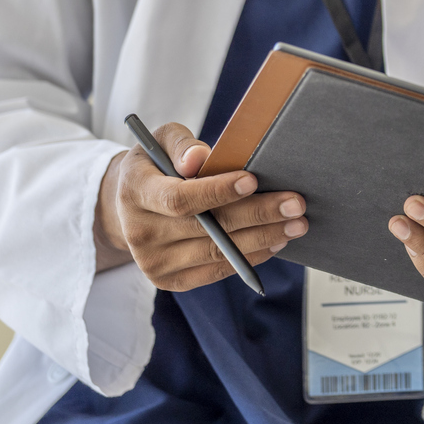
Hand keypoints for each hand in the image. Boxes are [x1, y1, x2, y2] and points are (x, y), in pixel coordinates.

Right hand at [94, 122, 307, 290]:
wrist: (128, 206)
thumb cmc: (156, 165)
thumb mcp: (161, 141)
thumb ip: (181, 144)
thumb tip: (198, 158)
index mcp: (135, 191)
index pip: (179, 198)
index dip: (217, 191)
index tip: (253, 180)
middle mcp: (140, 232)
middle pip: (206, 228)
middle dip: (256, 214)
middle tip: (295, 204)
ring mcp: (153, 262)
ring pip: (216, 253)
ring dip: (262, 238)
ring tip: (296, 224)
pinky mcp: (169, 281)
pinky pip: (215, 271)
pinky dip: (249, 257)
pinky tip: (275, 241)